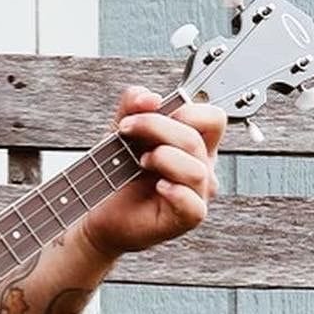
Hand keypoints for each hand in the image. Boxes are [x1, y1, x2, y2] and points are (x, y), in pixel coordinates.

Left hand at [77, 87, 225, 259]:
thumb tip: (150, 97)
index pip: (212, 118)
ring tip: (140, 162)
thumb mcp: (123, 130)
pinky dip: (174, 192)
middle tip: (129, 130)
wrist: (100, 210)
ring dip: (163, 158)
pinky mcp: (187, 217)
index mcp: (194, 143)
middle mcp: (200, 167)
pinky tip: (157, 186)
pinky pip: (192, 203)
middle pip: (197, 138)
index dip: (186, 110)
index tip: (154, 110)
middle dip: (158, 127)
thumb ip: (133, 106)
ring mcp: (196, 193)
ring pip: (196, 169)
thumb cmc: (117, 174)